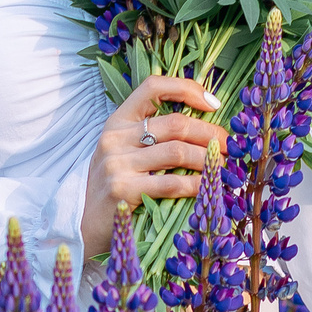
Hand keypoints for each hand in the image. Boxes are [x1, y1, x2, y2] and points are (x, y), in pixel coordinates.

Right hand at [82, 74, 224, 256]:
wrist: (83, 224)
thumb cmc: (114, 185)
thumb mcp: (123, 151)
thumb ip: (152, 135)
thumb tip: (205, 126)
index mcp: (117, 121)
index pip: (153, 87)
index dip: (187, 88)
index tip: (213, 104)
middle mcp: (115, 138)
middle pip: (175, 124)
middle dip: (210, 133)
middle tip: (228, 146)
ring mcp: (117, 163)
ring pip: (177, 151)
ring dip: (207, 159)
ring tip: (222, 166)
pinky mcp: (123, 190)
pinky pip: (172, 183)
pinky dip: (197, 184)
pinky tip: (209, 187)